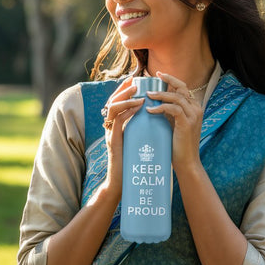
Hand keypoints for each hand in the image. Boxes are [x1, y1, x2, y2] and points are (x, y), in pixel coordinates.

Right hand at [101, 78, 143, 195]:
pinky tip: (138, 107)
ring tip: (138, 92)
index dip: (124, 90)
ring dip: (126, 98)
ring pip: (112, 108)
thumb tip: (154, 117)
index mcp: (116, 126)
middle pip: (111, 101)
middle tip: (135, 81)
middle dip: (123, 89)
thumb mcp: (137, 142)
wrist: (124, 183)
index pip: (117, 103)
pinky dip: (127, 112)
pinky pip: (117, 122)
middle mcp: (110, 128)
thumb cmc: (133, 164)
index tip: (135, 80)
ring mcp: (110, 134)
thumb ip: (140, 129)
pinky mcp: (113, 141)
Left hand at [146, 72, 202, 173]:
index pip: (183, 88)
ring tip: (147, 96)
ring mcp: (193, 115)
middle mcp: (196, 108)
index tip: (158, 75)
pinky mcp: (187, 123)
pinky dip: (160, 108)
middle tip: (154, 77)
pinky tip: (150, 111)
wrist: (186, 162)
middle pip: (181, 87)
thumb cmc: (177, 144)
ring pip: (176, 97)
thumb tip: (154, 102)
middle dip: (167, 80)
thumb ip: (168, 112)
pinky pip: (173, 109)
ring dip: (160, 95)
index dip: (171, 80)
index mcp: (194, 107)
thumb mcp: (173, 123)